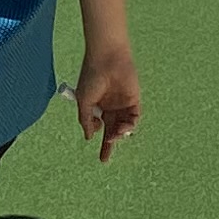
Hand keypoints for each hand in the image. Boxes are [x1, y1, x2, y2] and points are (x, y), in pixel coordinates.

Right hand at [76, 45, 140, 159]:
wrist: (107, 58)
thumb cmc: (92, 76)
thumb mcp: (84, 101)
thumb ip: (86, 119)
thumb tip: (89, 136)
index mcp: (97, 106)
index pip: (98, 126)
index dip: (98, 139)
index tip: (97, 152)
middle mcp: (110, 106)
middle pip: (111, 130)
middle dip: (108, 145)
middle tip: (104, 159)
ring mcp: (122, 104)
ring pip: (123, 126)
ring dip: (118, 135)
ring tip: (112, 137)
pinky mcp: (134, 100)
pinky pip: (133, 118)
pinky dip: (128, 126)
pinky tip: (121, 128)